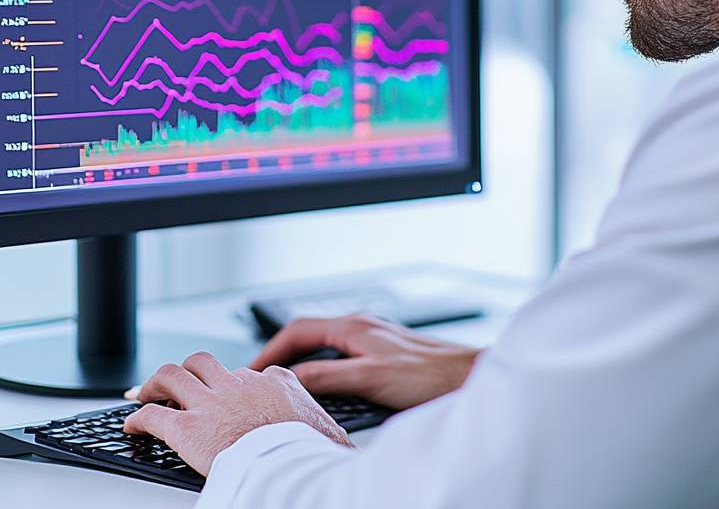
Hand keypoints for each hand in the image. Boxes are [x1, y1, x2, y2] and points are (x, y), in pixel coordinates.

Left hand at [123, 351, 353, 475]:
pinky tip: (131, 425)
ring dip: (154, 383)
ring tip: (143, 393)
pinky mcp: (187, 428)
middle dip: (185, 370)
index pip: (247, 374)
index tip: (225, 395)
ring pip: (172, 376)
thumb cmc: (311, 452)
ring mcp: (211, 403)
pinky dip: (138, 418)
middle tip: (171, 382)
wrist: (293, 464)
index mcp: (273, 382)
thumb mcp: (325, 426)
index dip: (231, 385)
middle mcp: (238, 384)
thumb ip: (318, 422)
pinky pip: (153, 415)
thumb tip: (335, 437)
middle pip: (203, 362)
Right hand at [250, 314, 481, 410]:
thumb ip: (328, 376)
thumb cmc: (429, 376)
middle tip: (262, 378)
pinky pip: (343, 360)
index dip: (270, 349)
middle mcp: (362, 329)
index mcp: (354, 326)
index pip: (297, 330)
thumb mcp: (368, 377)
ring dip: (303, 364)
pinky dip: (325, 372)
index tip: (250, 369)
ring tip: (286, 386)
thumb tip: (291, 378)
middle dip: (282, 356)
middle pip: (309, 338)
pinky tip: (325, 392)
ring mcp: (374, 341)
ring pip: (326, 350)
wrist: (468, 378)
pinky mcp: (385, 357)